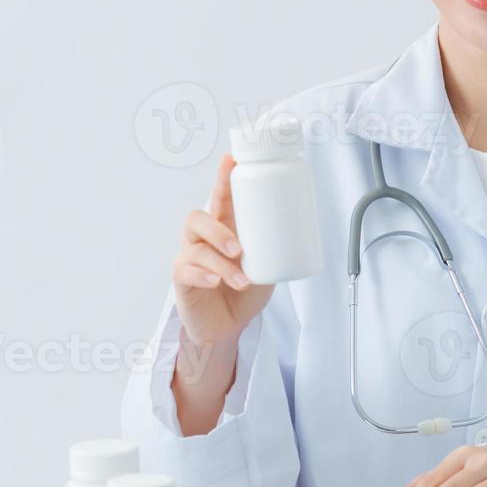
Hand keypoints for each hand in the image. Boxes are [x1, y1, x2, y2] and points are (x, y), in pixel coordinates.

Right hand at [172, 152, 274, 346]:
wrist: (228, 327)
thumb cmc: (243, 291)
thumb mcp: (266, 266)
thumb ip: (275, 249)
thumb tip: (304, 233)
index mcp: (223, 228)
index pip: (220, 198)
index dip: (223, 178)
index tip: (231, 159)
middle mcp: (201, 239)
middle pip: (197, 218)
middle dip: (218, 230)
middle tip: (240, 248)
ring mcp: (189, 258)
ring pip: (194, 248)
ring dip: (220, 262)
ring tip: (240, 277)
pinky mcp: (182, 280)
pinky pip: (185, 271)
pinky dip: (203, 276)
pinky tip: (216, 282)